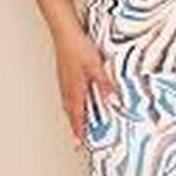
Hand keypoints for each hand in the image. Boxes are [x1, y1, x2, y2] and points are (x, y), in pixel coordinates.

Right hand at [53, 24, 119, 149]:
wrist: (64, 31)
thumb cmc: (77, 47)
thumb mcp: (96, 66)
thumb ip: (105, 85)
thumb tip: (112, 102)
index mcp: (75, 88)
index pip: (77, 115)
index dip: (78, 130)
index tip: (79, 144)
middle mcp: (67, 86)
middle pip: (70, 112)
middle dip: (74, 126)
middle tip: (77, 139)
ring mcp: (63, 79)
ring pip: (67, 102)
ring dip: (71, 114)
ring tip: (75, 123)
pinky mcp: (63, 71)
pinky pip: (65, 92)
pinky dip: (69, 102)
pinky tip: (73, 98)